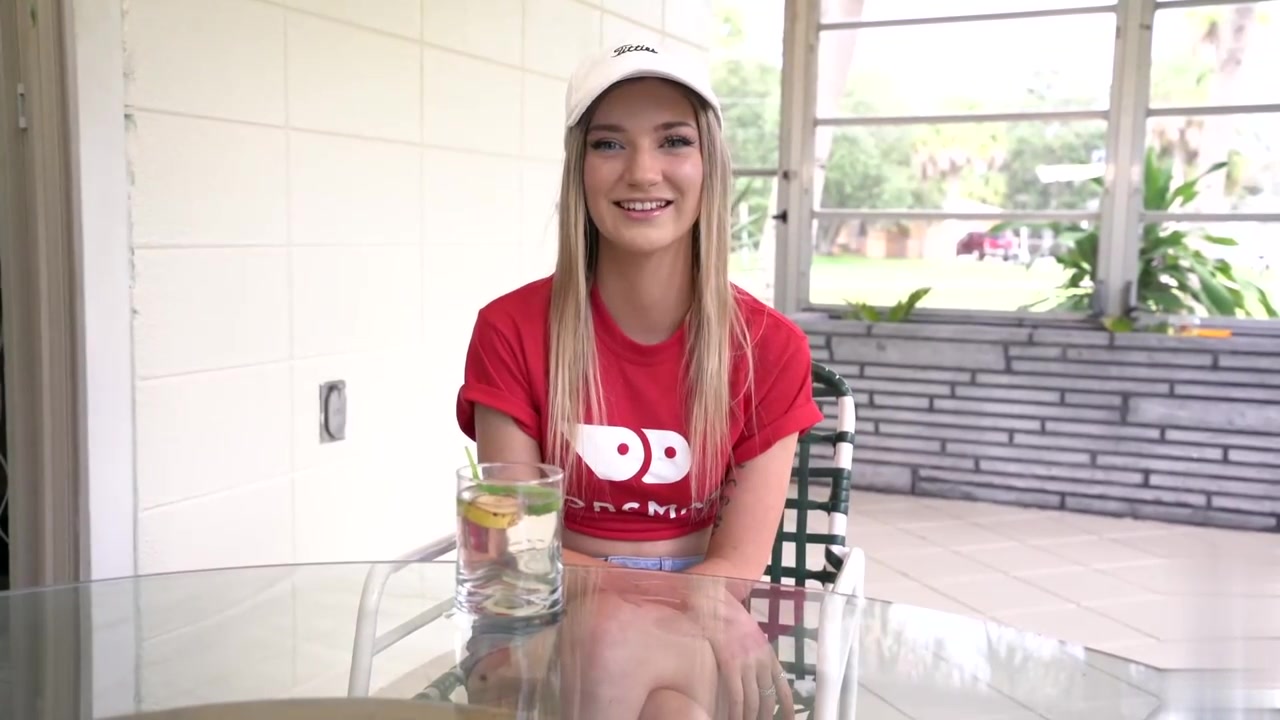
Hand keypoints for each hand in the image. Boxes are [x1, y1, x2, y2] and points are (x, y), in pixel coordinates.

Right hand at [689, 590, 794, 719]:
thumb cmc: (726, 615)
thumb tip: (754, 675)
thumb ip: (754, 655)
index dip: (787, 710)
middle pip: (768, 700)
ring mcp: (747, 662)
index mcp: (768, 655)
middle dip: (764, 718)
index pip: (784, 689)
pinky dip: (735, 712)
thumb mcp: (748, 635)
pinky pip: (737, 695)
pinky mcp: (731, 662)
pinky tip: (731, 719)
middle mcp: (762, 661)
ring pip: (753, 702)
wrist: (714, 599)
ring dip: (749, 718)